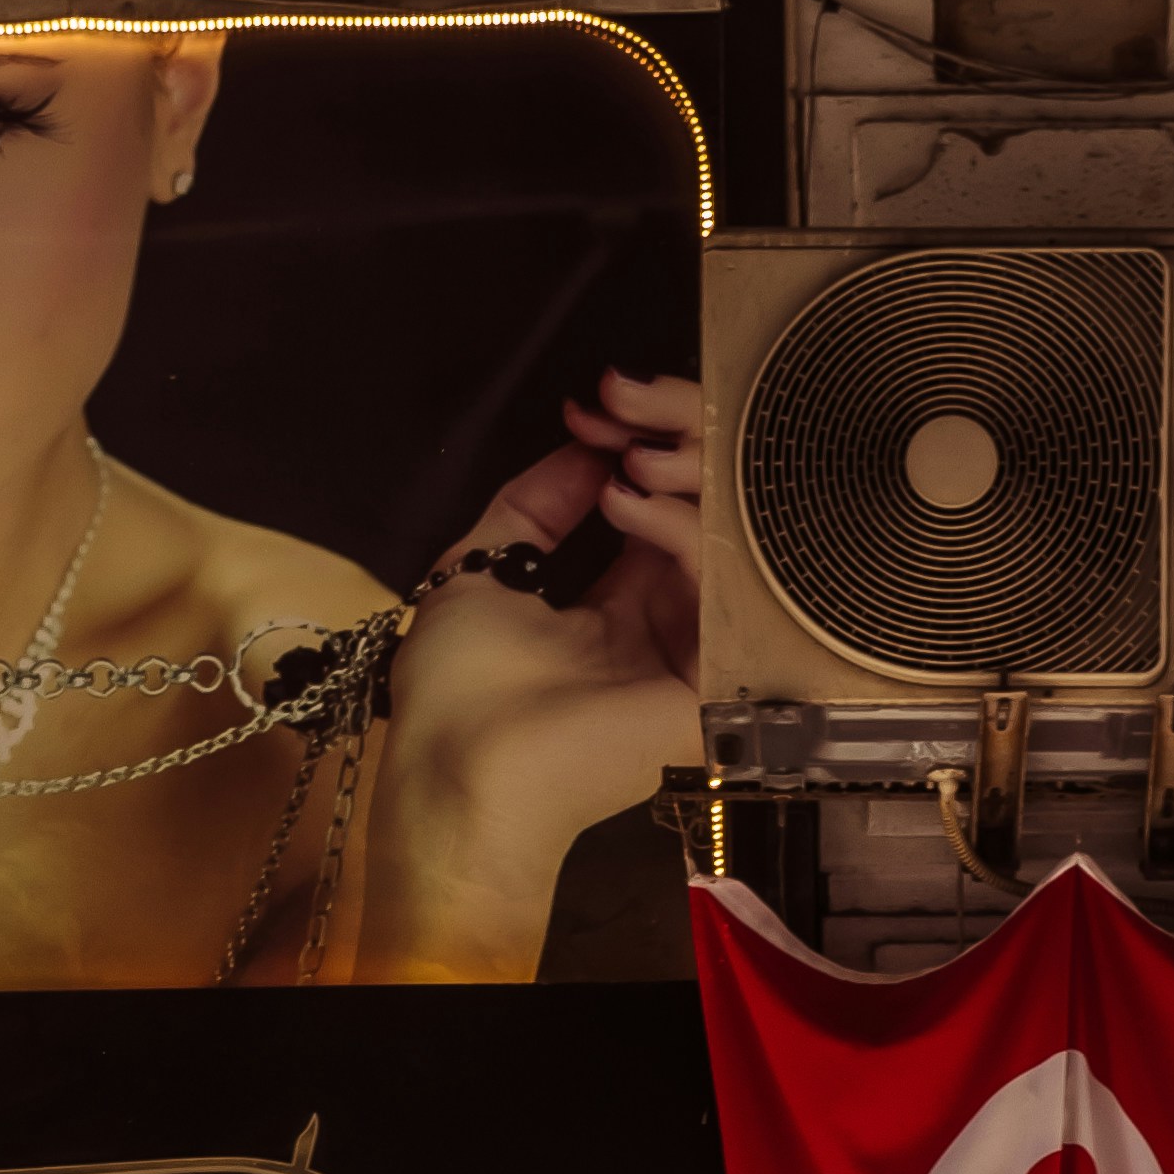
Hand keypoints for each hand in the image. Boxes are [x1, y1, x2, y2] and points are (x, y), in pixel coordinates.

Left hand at [357, 374, 707, 973]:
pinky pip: (715, 588)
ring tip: (629, 456)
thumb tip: (584, 450)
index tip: (605, 403)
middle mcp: (657, 629)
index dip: (638, 448)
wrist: (462, 772)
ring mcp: (686, 654)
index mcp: (609, 612)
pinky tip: (629, 502)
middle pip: (697, 517)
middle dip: (673, 443)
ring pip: (718, 541)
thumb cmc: (456, 690)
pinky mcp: (705, 681)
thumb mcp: (478, 566)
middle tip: (634, 400)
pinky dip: (680, 530)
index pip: (654, 513)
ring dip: (679, 478)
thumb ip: (530, 505)